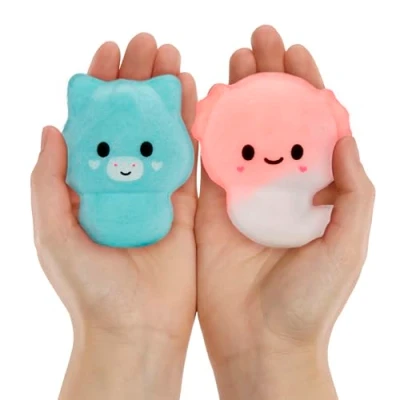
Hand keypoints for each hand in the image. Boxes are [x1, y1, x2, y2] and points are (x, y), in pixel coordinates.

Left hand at [31, 34, 196, 399]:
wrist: (135, 328)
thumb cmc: (90, 287)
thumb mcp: (53, 232)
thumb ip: (48, 181)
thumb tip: (48, 128)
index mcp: (88, 184)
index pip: (93, 123)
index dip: (98, 85)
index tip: (108, 51)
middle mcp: (123, 180)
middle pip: (129, 120)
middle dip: (136, 79)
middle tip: (147, 43)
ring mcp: (156, 190)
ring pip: (161, 132)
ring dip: (165, 94)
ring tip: (170, 57)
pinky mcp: (185, 205)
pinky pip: (189, 159)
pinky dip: (192, 126)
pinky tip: (193, 94)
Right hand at [196, 25, 374, 399]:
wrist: (260, 340)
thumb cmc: (309, 301)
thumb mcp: (349, 244)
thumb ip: (354, 190)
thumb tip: (346, 132)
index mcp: (315, 189)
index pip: (312, 126)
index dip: (306, 86)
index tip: (296, 53)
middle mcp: (279, 186)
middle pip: (274, 121)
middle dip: (269, 79)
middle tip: (259, 42)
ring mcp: (243, 195)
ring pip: (239, 134)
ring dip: (237, 96)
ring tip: (235, 62)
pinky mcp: (210, 208)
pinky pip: (207, 162)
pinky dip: (206, 131)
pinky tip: (205, 100)